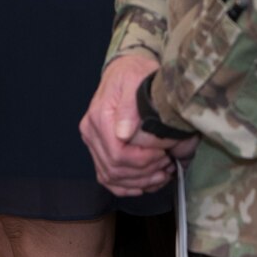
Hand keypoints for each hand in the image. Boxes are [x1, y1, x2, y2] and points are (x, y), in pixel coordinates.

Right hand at [81, 54, 180, 195]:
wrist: (125, 70)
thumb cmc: (133, 73)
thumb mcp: (134, 80)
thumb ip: (128, 106)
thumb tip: (123, 133)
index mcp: (98, 117)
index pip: (117, 153)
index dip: (141, 161)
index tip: (162, 156)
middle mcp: (91, 132)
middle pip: (114, 169)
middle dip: (143, 173)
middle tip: (166, 166)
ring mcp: (93, 142)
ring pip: (110, 177)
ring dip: (138, 182)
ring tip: (161, 175)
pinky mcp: (99, 149)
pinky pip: (107, 178)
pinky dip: (126, 186)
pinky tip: (144, 184)